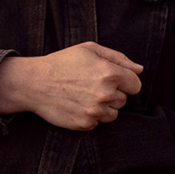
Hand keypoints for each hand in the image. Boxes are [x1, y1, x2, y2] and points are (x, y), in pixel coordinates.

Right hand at [0, 42, 141, 131]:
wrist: (35, 82)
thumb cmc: (62, 62)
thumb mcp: (90, 49)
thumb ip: (119, 58)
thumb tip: (140, 69)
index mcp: (110, 73)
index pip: (136, 85)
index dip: (125, 81)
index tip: (112, 79)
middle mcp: (105, 94)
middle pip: (123, 100)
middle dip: (112, 93)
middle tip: (91, 85)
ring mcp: (95, 111)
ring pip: (113, 114)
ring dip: (103, 107)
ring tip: (84, 95)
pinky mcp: (85, 124)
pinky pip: (98, 123)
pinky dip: (90, 116)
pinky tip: (77, 104)